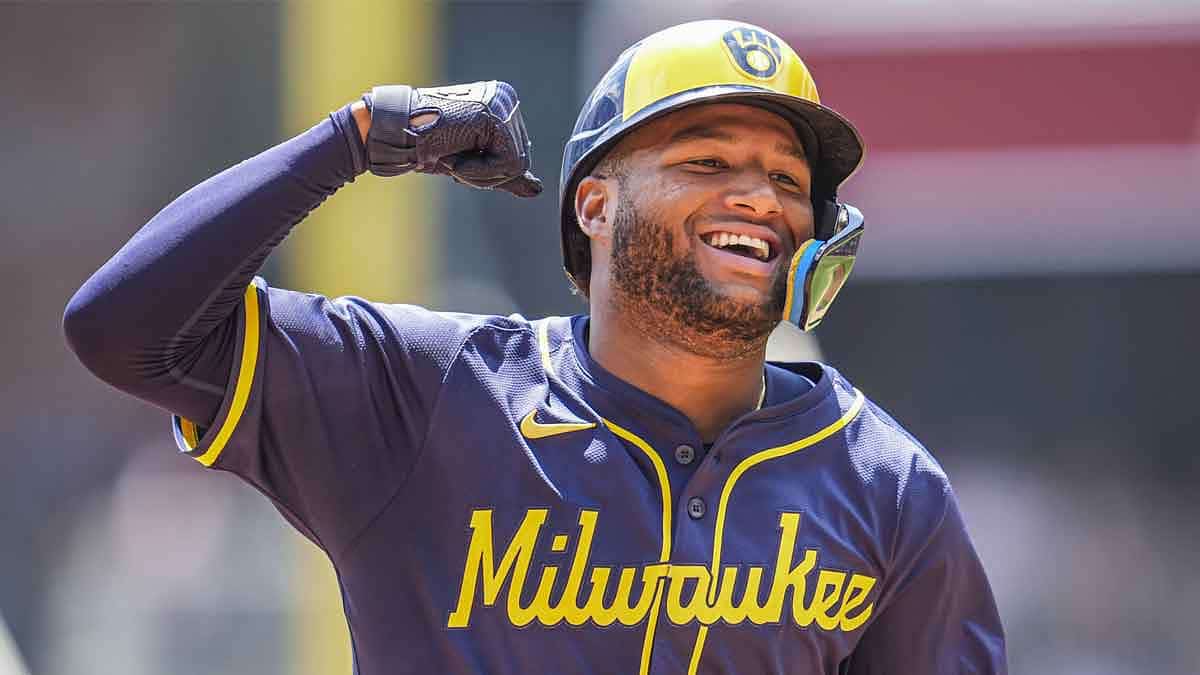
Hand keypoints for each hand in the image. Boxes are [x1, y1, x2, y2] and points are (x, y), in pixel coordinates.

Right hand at [363, 81, 542, 197]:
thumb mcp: (471, 162)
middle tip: (455, 157)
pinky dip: (478, 171)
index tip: (459, 156)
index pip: (516, 156)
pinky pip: (507, 164)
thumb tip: (537, 191)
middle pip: (520, 160)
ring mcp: (501, 104)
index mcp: (503, 105)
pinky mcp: (494, 116)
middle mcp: (506, 98)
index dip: (488, 170)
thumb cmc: (427, 146)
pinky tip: (455, 154)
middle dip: (486, 173)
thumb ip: (503, 174)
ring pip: (516, 164)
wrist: (395, 134)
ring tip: (453, 154)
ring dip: (480, 173)